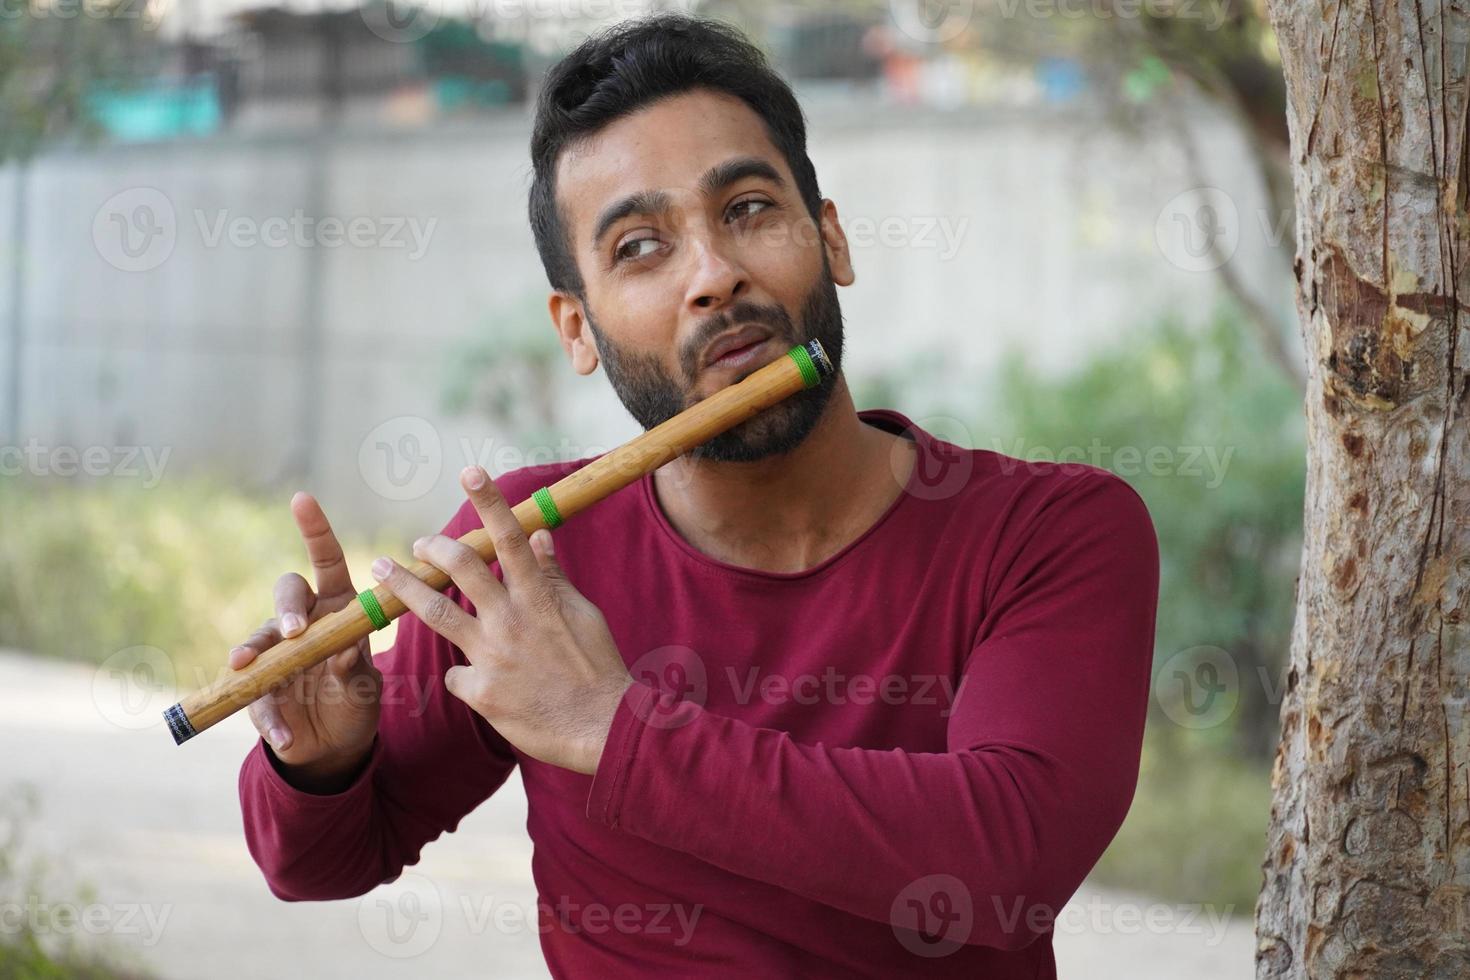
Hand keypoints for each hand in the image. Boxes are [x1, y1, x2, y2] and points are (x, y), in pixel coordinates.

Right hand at [228, 491, 381, 789]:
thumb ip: (355, 669)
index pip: (327, 561)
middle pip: (288, 593)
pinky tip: (287, 736)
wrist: (335, 746)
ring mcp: (277, 654)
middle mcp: (305, 623)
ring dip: (255, 651)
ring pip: (258, 638)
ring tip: (248, 667)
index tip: (302, 499)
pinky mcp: (260, 689)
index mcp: (338, 609)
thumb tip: (344, 652)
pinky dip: (271, 720)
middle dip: (287, 606)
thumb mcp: (365, 686)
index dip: (315, 530)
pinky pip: (258, 698)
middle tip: (294, 630)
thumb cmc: (356, 702)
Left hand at [370, 466, 632, 774]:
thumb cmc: (598, 669)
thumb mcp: (584, 616)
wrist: (602, 728)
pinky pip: (456, 675)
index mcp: (540, 598)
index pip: (510, 537)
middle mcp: (510, 621)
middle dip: (433, 548)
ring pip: (435, 613)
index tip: (470, 472)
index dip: (489, 502)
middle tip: (418, 542)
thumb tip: (538, 536)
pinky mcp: (479, 693)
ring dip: (404, 588)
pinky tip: (473, 681)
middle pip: (460, 568)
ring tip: (381, 572)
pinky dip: (463, 674)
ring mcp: (491, 656)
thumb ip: (554, 578)